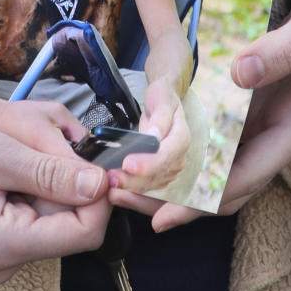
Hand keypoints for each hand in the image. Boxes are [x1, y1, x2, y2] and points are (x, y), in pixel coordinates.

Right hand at [0, 67, 110, 282]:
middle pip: (69, 227)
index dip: (101, 195)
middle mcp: (2, 262)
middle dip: (70, 184)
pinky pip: (29, 220)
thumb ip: (51, 172)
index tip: (100, 158)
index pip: (85, 232)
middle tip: (45, 145)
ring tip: (15, 154)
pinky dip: (29, 191)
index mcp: (4, 245)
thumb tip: (100, 185)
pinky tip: (4, 168)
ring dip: (47, 185)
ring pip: (50, 220)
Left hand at [109, 76, 189, 196]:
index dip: (148, 163)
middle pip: (156, 175)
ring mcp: (171, 169)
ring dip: (130, 189)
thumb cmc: (163, 100)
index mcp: (181, 139)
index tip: (128, 165)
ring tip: (109, 186)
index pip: (166, 155)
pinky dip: (131, 191)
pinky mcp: (161, 176)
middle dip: (133, 181)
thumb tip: (155, 136)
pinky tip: (115, 190)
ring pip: (150, 185)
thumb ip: (160, 118)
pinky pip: (147, 187)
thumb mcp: (162, 100)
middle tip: (111, 179)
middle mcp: (179, 158)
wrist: (165, 104)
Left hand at [149, 0, 290, 231]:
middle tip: (123, 197)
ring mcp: (280, 114)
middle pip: (229, 180)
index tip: (160, 211)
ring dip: (179, 173)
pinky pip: (226, 132)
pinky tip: (159, 139)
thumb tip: (237, 74)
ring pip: (224, 161)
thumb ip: (285, 48)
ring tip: (129, 179)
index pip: (247, 174)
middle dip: (178, 195)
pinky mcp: (270, 98)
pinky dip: (193, 142)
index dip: (201, 197)